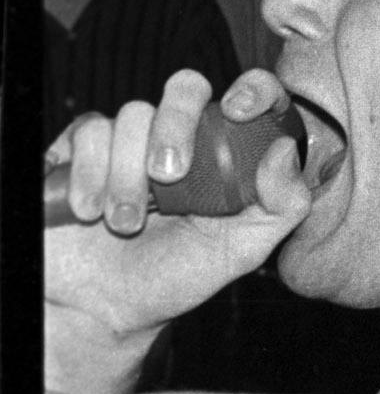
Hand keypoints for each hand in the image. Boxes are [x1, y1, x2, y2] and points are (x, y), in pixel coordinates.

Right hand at [46, 69, 310, 392]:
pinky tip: (90, 211)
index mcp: (230, 154)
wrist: (105, 306)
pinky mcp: (81, 148)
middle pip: (186, 87)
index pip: (253, 94)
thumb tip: (284, 150)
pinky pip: (87, 132)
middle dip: (176, 126)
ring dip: (127, 174)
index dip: (255, 88)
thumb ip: (282, 206)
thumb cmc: (179, 275)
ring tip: (124, 223)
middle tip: (168, 177)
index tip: (240, 110)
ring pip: (132, 115)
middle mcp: (182, 136)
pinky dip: (88, 173)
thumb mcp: (243, 249)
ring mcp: (131, 138)